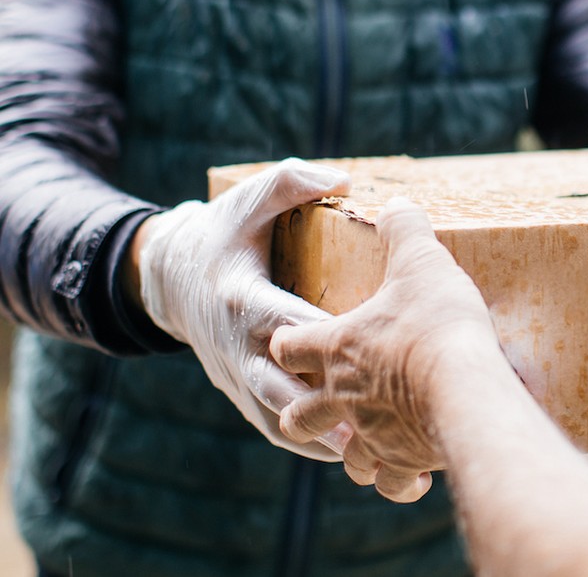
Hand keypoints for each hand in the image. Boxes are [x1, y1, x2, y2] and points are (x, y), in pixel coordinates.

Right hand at [137, 158, 352, 460]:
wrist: (171, 277)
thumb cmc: (223, 234)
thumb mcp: (249, 199)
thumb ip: (292, 183)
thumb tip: (345, 179)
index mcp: (242, 298)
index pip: (282, 322)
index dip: (318, 339)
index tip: (361, 351)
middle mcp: (236, 345)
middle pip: (277, 384)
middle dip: (318, 406)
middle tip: (366, 427)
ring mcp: (236, 375)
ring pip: (277, 416)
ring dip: (318, 436)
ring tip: (368, 454)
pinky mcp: (241, 393)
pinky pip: (274, 426)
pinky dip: (306, 443)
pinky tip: (351, 455)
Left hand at [270, 197, 505, 502]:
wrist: (465, 391)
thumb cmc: (435, 324)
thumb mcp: (421, 261)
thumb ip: (405, 230)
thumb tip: (397, 204)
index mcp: (333, 347)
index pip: (289, 345)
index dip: (289, 341)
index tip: (293, 338)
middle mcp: (341, 396)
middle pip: (297, 412)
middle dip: (298, 409)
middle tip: (311, 406)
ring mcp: (369, 433)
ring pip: (341, 454)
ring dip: (346, 451)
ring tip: (362, 445)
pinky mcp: (401, 460)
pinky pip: (390, 479)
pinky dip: (396, 479)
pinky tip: (411, 476)